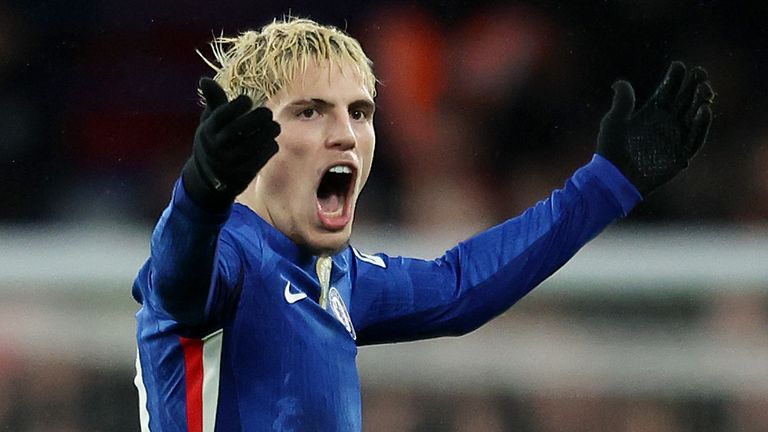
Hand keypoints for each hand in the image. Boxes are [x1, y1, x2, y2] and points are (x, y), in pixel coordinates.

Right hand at [182, 78, 279, 210]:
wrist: (209, 178)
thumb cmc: (214, 140)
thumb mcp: (210, 122)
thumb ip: (214, 102)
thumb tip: (204, 79)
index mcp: (208, 131)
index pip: (223, 114)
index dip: (239, 104)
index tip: (247, 100)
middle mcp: (217, 147)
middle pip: (241, 127)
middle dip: (259, 117)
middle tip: (267, 113)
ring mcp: (230, 161)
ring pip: (256, 142)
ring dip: (270, 131)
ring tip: (274, 126)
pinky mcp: (244, 173)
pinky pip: (263, 156)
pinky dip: (270, 147)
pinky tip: (271, 141)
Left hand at [596, 61, 713, 195]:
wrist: (614, 177)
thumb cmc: (610, 150)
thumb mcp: (614, 122)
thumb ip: (622, 102)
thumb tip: (620, 83)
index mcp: (651, 113)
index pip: (667, 91)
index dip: (675, 78)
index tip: (679, 65)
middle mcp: (665, 123)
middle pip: (685, 100)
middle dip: (693, 85)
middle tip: (699, 73)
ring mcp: (674, 138)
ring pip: (693, 116)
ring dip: (700, 101)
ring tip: (704, 88)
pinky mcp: (680, 154)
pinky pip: (695, 138)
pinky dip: (702, 125)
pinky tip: (704, 110)